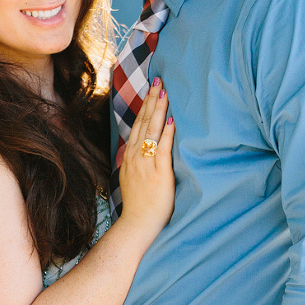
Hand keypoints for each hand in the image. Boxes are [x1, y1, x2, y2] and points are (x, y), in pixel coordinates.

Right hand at [115, 79, 175, 235]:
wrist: (136, 224)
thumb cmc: (139, 205)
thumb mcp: (133, 178)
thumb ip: (138, 162)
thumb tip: (145, 148)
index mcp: (131, 156)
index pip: (138, 125)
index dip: (146, 106)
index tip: (152, 90)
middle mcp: (136, 156)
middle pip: (144, 122)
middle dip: (152, 100)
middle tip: (158, 80)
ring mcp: (146, 164)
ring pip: (152, 131)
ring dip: (159, 110)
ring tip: (164, 91)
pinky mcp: (159, 174)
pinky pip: (163, 149)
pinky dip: (168, 134)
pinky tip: (173, 120)